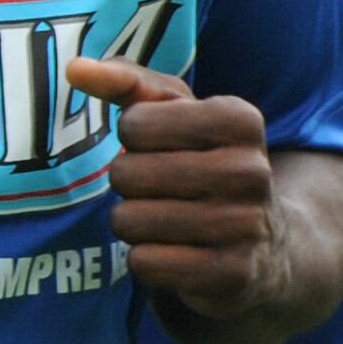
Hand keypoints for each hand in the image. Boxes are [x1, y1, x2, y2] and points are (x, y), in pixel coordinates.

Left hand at [70, 56, 280, 321]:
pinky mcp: (231, 274)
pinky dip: (146, 261)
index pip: (134, 123)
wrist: (267, 246)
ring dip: (133, 225)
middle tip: (158, 191)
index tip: (164, 148)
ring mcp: (244, 225)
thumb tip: (75, 69)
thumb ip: (128, 83)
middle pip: (126, 173)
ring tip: (165, 221)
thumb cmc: (204, 164)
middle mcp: (251, 170)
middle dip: (128, 185)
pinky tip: (176, 254)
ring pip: (130, 222)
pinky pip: (144, 264)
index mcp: (240, 118)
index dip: (134, 138)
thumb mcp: (178, 115)